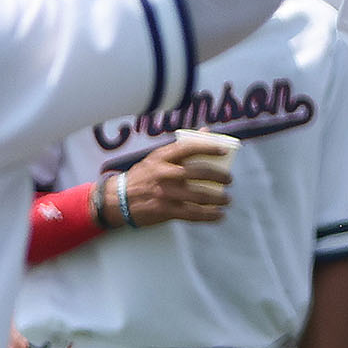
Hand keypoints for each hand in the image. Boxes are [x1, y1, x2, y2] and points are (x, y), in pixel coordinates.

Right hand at [121, 131, 235, 226]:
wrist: (118, 199)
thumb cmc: (142, 176)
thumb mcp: (157, 157)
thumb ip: (181, 147)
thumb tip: (206, 132)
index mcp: (161, 157)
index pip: (188, 147)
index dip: (208, 147)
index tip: (224, 151)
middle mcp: (163, 174)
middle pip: (198, 172)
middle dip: (219, 176)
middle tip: (229, 180)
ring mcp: (165, 193)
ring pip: (199, 195)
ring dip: (218, 198)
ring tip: (226, 199)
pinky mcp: (165, 211)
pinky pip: (193, 214)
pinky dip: (209, 215)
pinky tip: (218, 215)